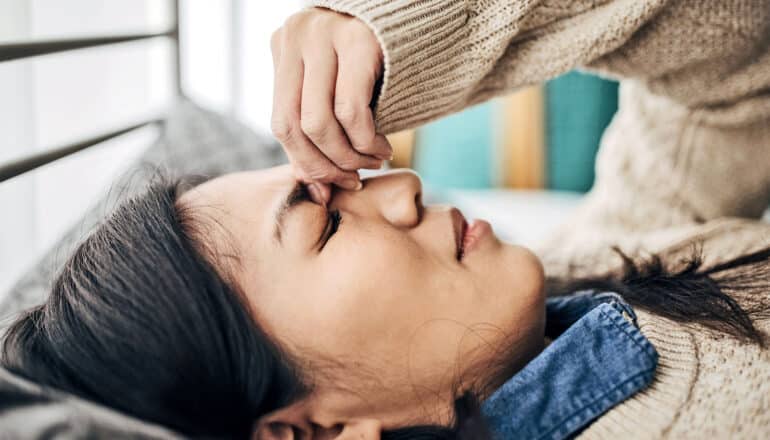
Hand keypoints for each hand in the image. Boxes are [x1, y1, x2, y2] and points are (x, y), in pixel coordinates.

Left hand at [271, 7, 391, 204]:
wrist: (422, 17)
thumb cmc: (378, 63)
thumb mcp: (336, 91)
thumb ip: (319, 133)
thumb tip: (317, 192)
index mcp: (285, 46)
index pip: (282, 122)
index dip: (306, 163)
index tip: (332, 185)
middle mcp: (298, 35)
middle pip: (295, 124)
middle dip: (325, 165)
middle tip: (353, 179)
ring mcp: (325, 34)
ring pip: (319, 122)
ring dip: (349, 157)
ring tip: (373, 162)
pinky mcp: (359, 40)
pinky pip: (351, 111)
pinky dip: (366, 141)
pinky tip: (383, 147)